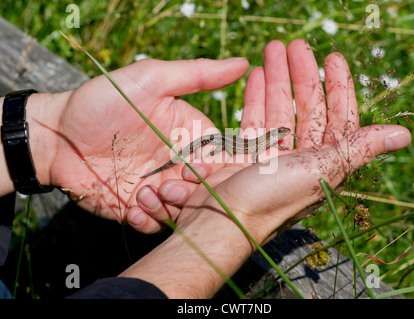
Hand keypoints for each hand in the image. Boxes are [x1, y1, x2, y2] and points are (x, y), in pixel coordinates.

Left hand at [23, 57, 248, 225]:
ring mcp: (158, 186)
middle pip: (205, 188)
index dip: (214, 166)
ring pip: (183, 210)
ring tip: (142, 192)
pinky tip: (132, 206)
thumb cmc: (101, 102)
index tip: (198, 166)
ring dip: (168, 207)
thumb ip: (197, 74)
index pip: (219, 155)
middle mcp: (177, 162)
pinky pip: (156, 224)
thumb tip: (244, 63)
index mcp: (188, 134)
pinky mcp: (137, 207)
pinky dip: (149, 220)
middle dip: (191, 192)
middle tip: (169, 184)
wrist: (55, 137)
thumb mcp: (150, 80)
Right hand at [135, 39, 410, 243]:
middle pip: (306, 108)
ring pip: (279, 109)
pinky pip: (255, 119)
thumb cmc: (272, 199)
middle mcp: (301, 159)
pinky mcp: (247, 154)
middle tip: (295, 45)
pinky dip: (256, 97)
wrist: (223, 222)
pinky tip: (257, 76)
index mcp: (325, 163)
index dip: (338, 87)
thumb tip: (404, 135)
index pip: (339, 118)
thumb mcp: (321, 170)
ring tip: (272, 50)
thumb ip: (359, 149)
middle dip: (303, 75)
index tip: (333, 58)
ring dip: (277, 79)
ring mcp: (272, 156)